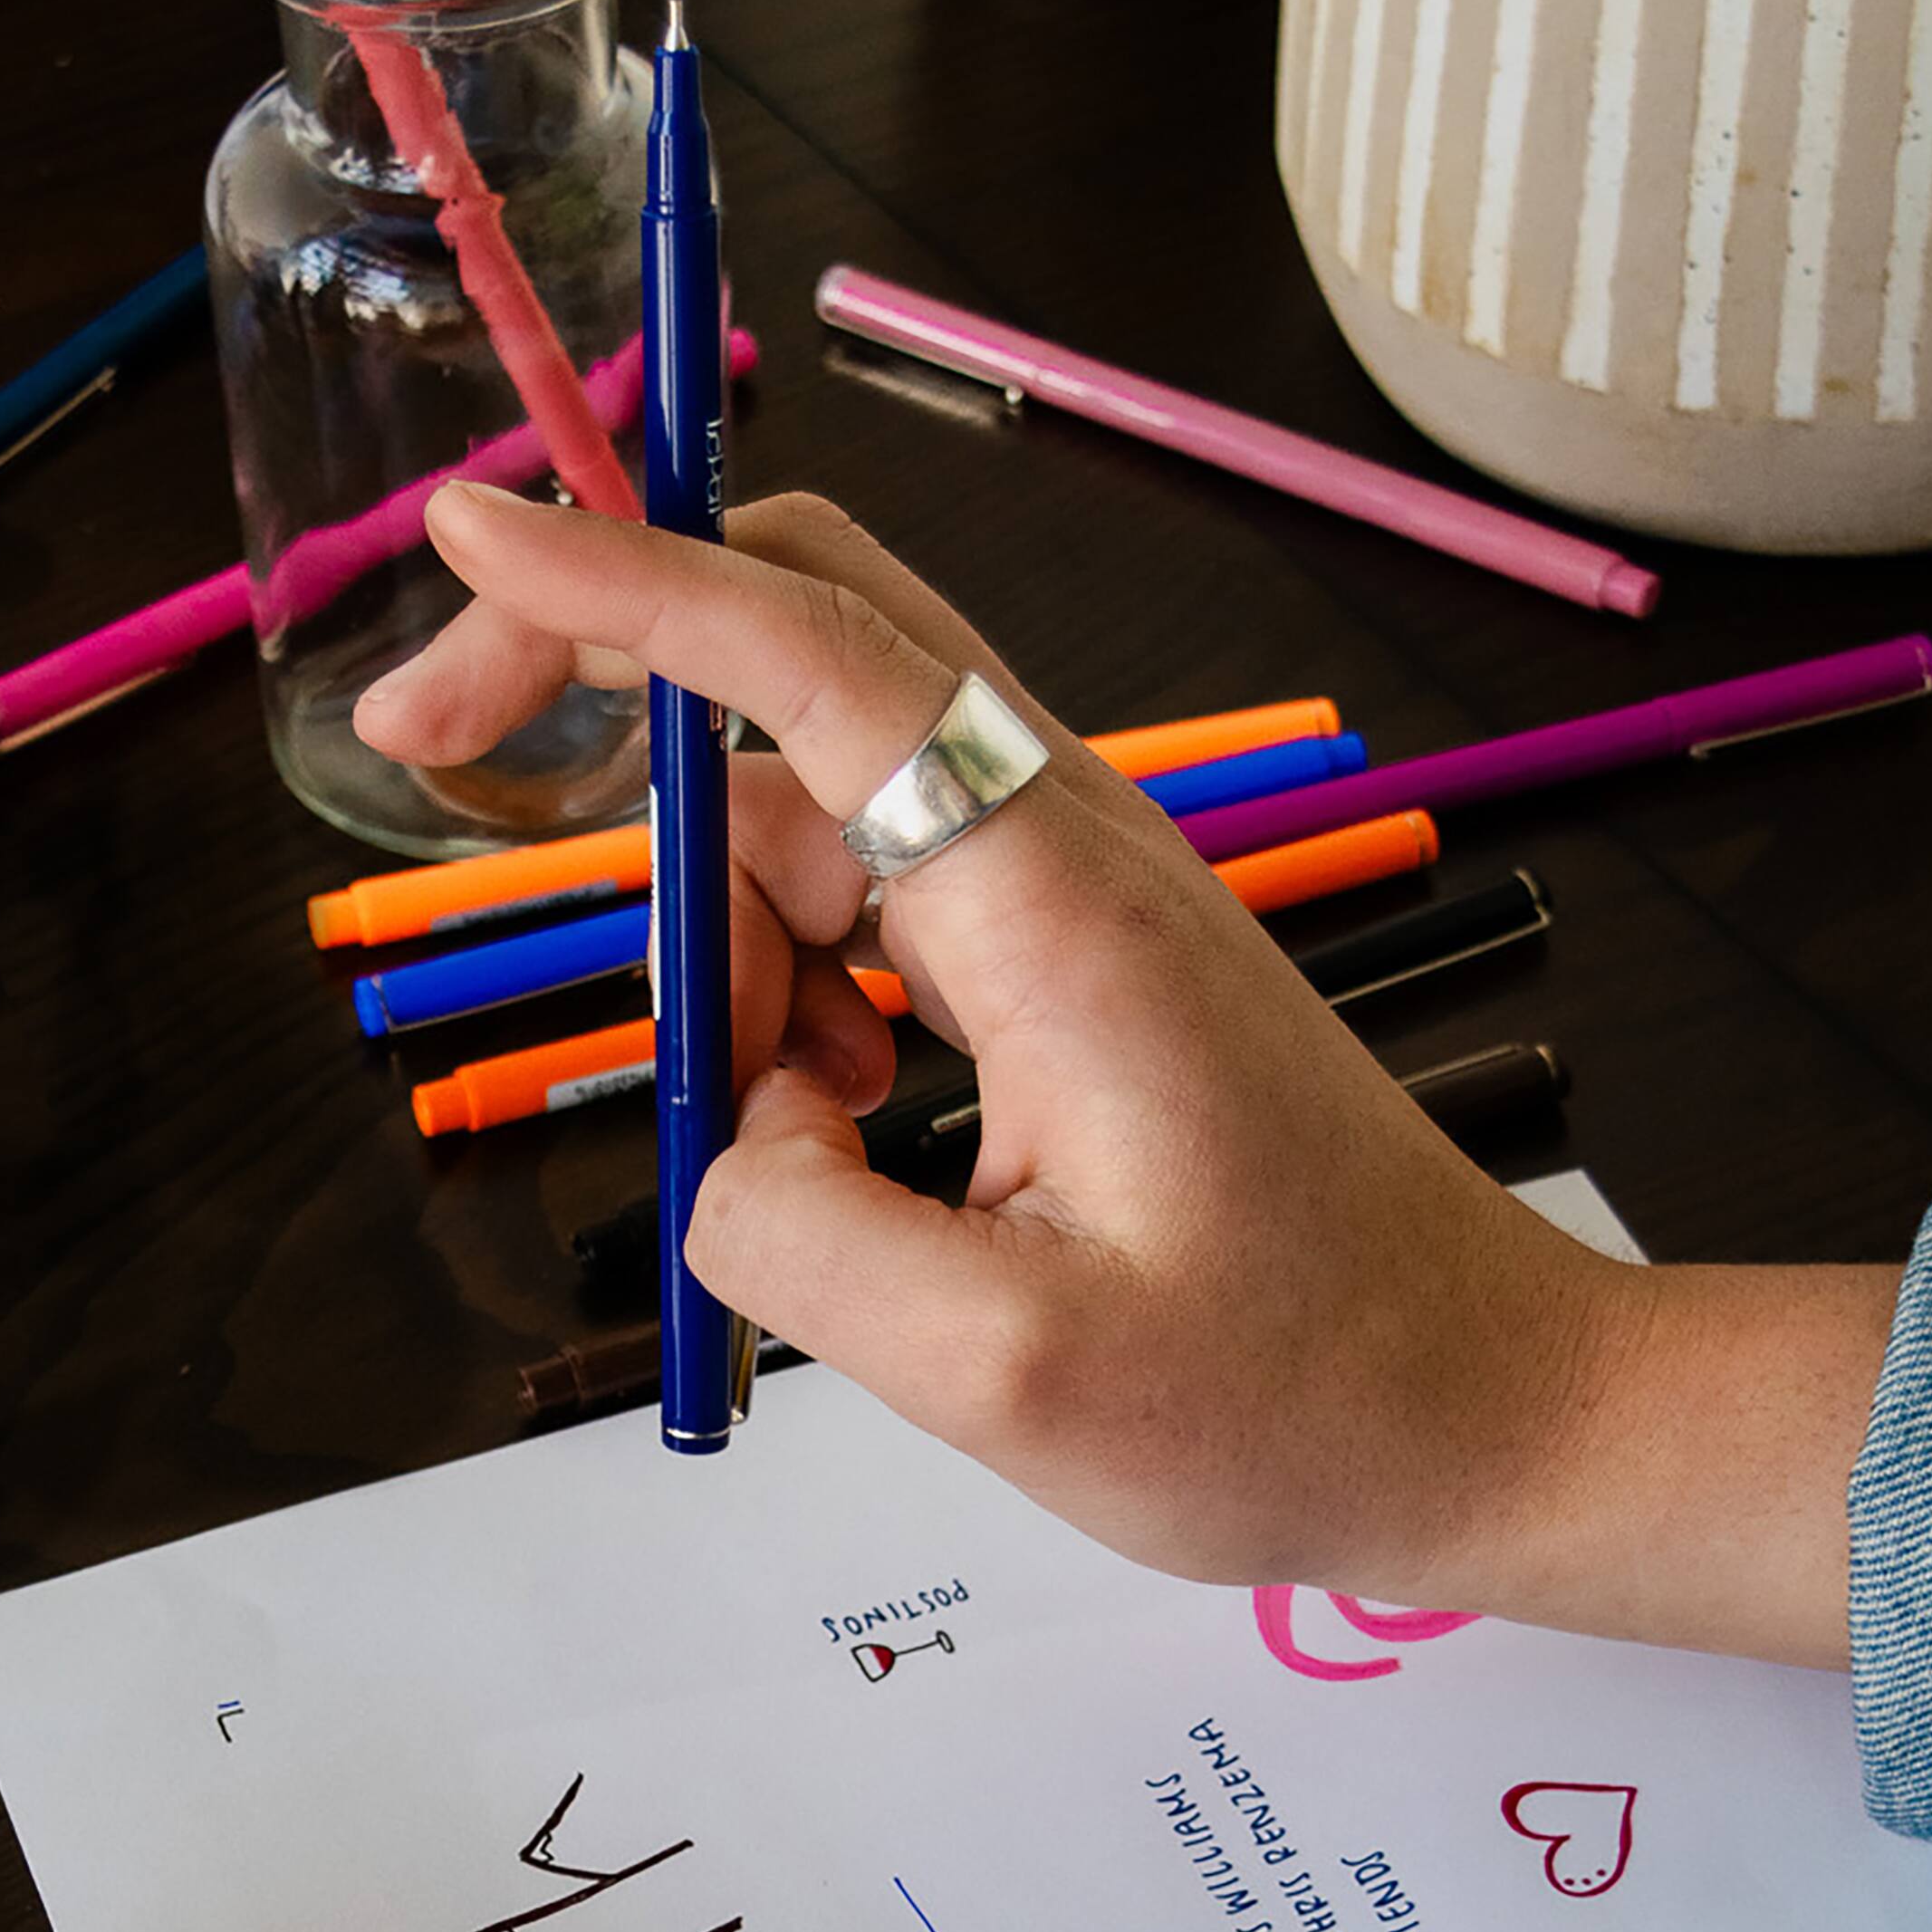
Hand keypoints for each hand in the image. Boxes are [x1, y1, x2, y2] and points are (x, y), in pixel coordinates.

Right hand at [358, 483, 1896, 1665]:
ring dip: (721, 930)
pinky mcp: (1077, 953)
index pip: (809, 662)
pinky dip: (797, 982)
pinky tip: (843, 1119)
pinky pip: (877, 897)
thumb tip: (732, 1136)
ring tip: (786, 1130)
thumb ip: (796, 1237)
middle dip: (604, 676)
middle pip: (799, 649)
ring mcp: (1077, 888)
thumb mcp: (1005, 1375)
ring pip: (814, 802)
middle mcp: (1067, 847)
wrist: (1490, 1408)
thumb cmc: (1291, 1399)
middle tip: (442, 773)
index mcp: (1054, 909)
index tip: (464, 523)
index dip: (624, 579)